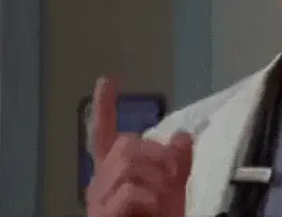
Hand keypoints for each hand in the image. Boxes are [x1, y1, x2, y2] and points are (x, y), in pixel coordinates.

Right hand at [86, 77, 192, 216]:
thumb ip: (178, 162)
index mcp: (115, 172)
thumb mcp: (174, 189)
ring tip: (161, 201)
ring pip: (129, 162)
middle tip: (172, 178)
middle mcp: (100, 182)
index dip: (105, 107)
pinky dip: (150, 198)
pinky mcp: (102, 216)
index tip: (107, 80)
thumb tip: (183, 134)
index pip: (105, 133)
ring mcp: (98, 200)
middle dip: (157, 154)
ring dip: (157, 178)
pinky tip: (153, 211)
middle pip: (127, 143)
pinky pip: (130, 191)